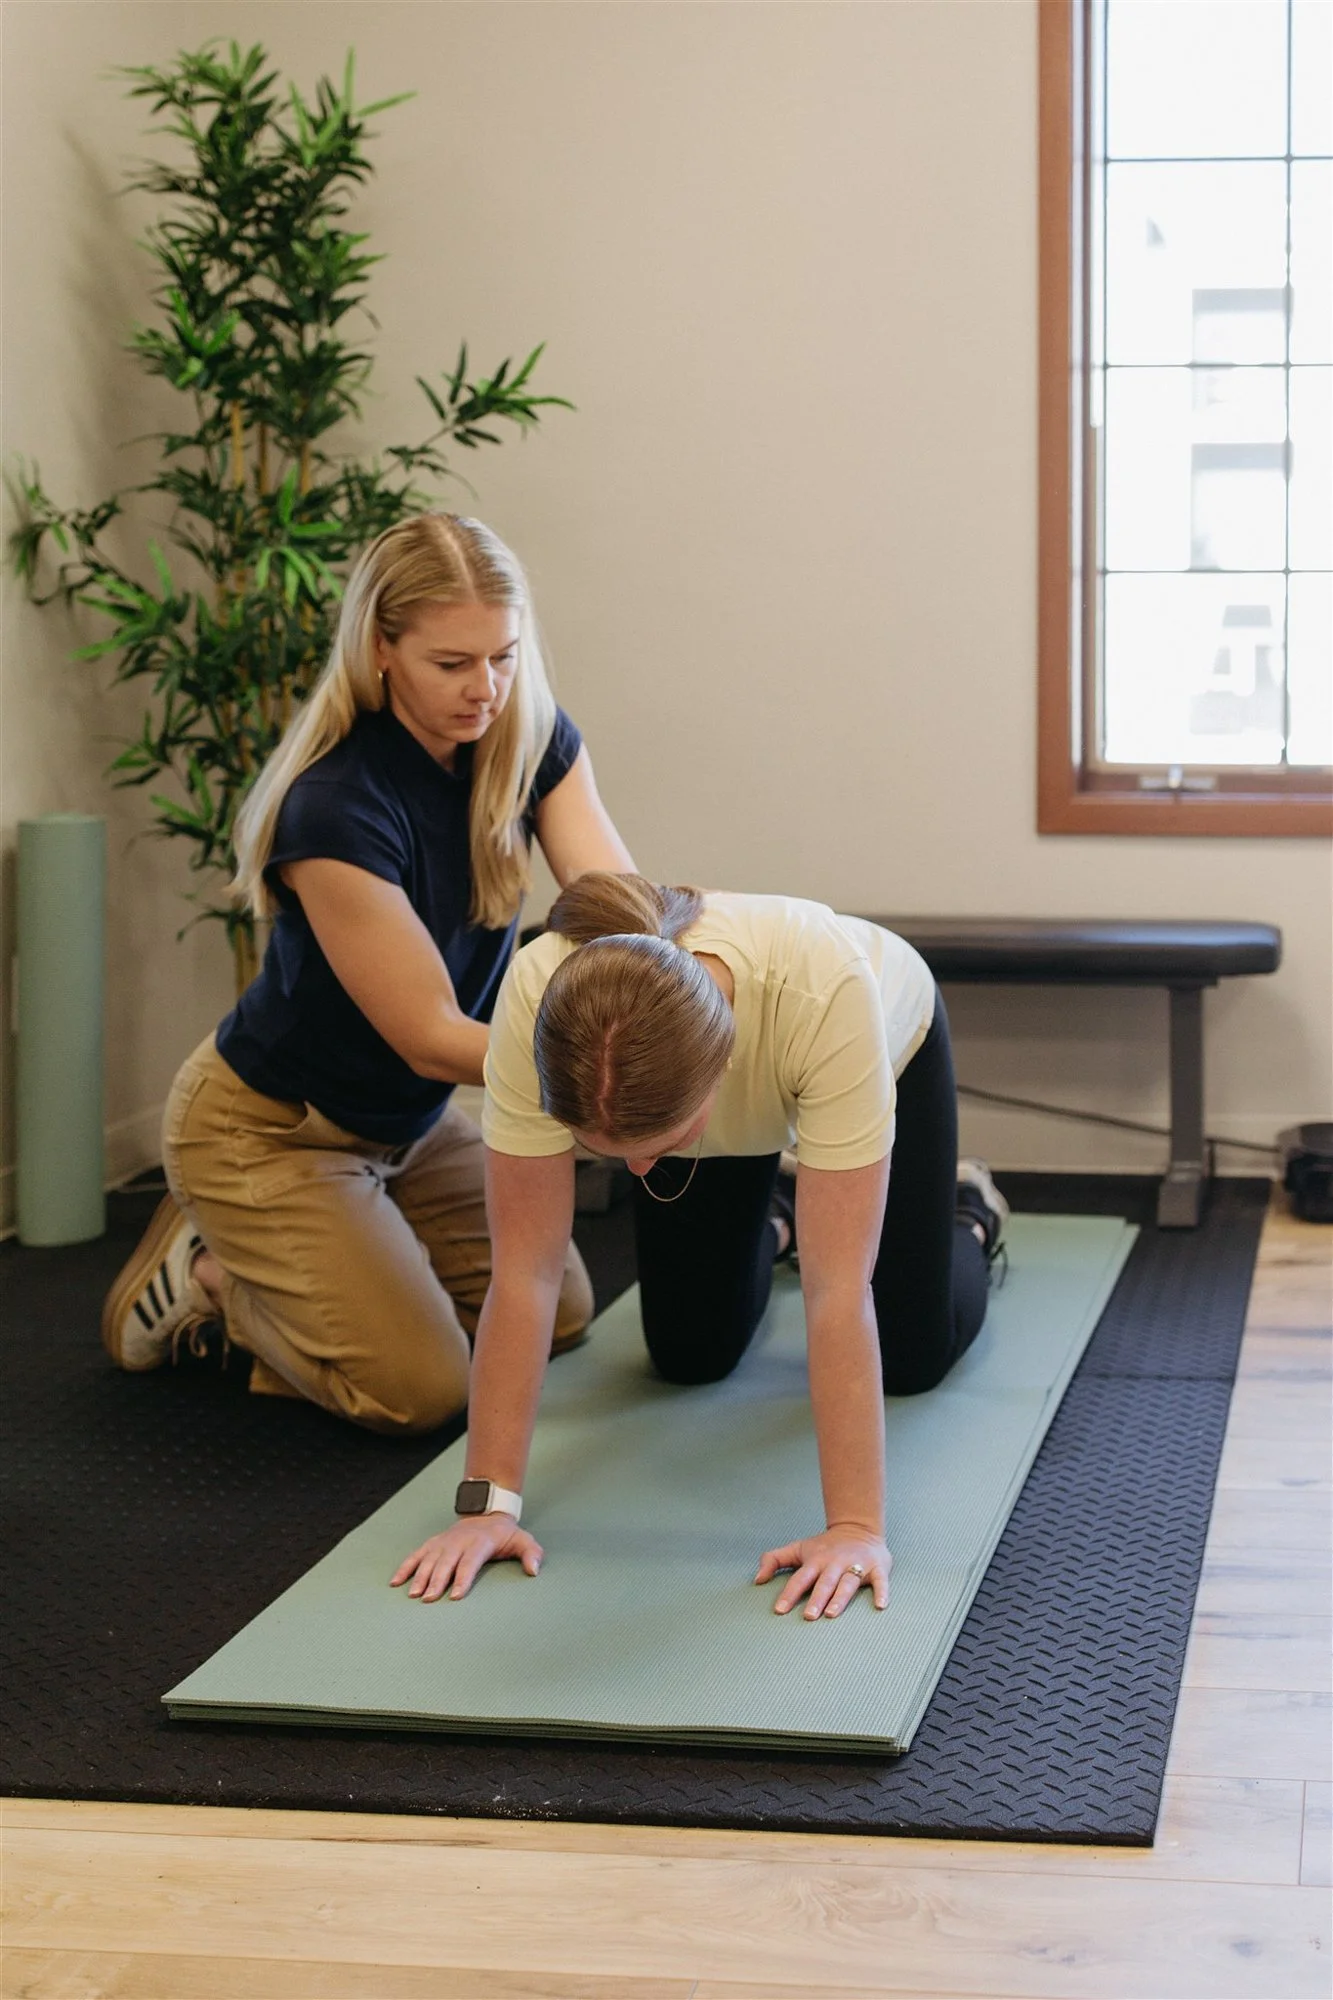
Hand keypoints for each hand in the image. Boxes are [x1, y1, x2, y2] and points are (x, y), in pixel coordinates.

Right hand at [390, 1512, 542, 1601]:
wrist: (486, 1513)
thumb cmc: (504, 1535)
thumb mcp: (523, 1540)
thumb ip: (531, 1553)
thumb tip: (534, 1570)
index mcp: (480, 1542)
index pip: (470, 1561)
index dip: (463, 1578)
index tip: (456, 1595)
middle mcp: (458, 1541)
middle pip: (446, 1562)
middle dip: (437, 1581)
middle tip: (429, 1599)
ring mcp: (443, 1542)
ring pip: (429, 1559)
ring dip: (420, 1577)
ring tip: (413, 1595)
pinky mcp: (433, 1544)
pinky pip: (416, 1555)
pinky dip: (405, 1567)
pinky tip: (396, 1582)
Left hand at [754, 1524, 891, 1618]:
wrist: (858, 1528)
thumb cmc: (824, 1546)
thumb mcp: (798, 1548)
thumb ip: (774, 1560)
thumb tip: (756, 1580)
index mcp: (816, 1560)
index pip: (800, 1578)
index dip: (789, 1594)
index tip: (779, 1610)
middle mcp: (835, 1563)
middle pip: (825, 1582)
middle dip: (816, 1599)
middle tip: (809, 1616)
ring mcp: (857, 1565)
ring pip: (848, 1583)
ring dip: (840, 1598)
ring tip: (832, 1614)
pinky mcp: (877, 1568)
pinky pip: (880, 1581)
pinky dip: (882, 1592)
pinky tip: (880, 1606)